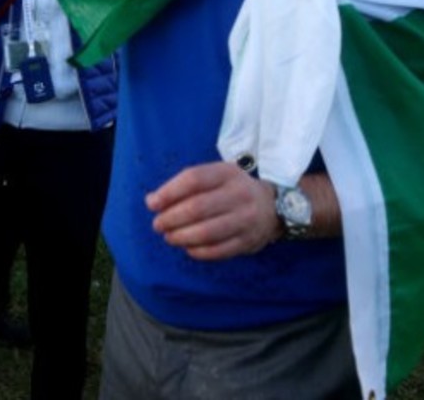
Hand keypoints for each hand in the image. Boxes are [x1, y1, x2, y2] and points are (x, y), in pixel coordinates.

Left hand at [145, 161, 280, 260]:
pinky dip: (197, 251)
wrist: (271, 207)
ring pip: (206, 232)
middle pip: (197, 207)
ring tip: (170, 237)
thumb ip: (184, 185)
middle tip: (158, 225)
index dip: (169, 192)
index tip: (152, 203)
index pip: (193, 179)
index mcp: (228, 173)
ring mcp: (246, 219)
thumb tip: (152, 201)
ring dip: (181, 237)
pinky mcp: (248, 242)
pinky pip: (217, 251)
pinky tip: (187, 247)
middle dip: (171, 218)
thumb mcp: (215, 176)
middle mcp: (239, 194)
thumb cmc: (232, 190)